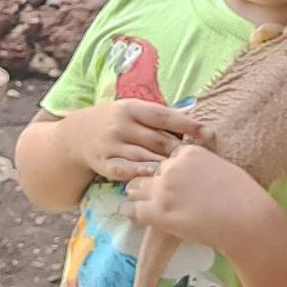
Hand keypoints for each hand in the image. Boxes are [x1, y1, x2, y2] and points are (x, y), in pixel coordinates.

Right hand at [74, 100, 210, 183]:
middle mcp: (119, 125)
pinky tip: (154, 178)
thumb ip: (162, 116)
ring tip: (184, 172)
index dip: (186, 124)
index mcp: (130, 108)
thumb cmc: (118, 122)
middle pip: (157, 140)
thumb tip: (196, 117)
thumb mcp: (134, 110)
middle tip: (199, 159)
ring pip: (144, 157)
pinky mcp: (103, 163)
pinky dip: (140, 174)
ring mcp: (110, 145)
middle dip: (180, 150)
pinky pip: (125, 171)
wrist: (78, 134)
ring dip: (165, 165)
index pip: (163, 116)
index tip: (208, 133)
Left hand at [123, 139, 276, 255]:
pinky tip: (133, 215)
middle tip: (154, 193)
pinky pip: (134, 210)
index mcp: (188, 152)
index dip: (168, 170)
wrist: (248, 220)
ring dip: (139, 195)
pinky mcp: (159, 212)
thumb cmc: (245, 197)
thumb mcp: (222, 168)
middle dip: (150, 181)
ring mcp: (163, 189)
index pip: (166, 157)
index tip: (172, 180)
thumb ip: (202, 166)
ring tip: (140, 203)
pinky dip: (133, 213)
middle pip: (147, 170)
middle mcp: (171, 167)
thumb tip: (195, 174)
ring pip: (136, 188)